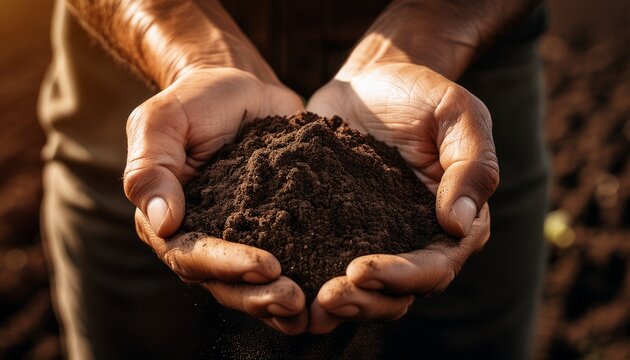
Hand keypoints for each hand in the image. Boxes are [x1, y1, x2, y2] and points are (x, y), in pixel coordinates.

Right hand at [124, 67, 307, 334]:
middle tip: (295, 299)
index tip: (267, 265)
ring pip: (254, 283)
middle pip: (224, 282)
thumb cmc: (197, 99)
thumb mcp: (163, 120)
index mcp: (169, 219)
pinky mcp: (275, 229)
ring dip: (279, 300)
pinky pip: (288, 261)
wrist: (243, 88)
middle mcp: (203, 237)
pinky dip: (306, 279)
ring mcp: (241, 237)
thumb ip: (151, 167)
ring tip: (311, 306)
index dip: (226, 266)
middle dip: (258, 294)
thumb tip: (162, 223)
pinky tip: (330, 289)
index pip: (191, 256)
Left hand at [306, 63, 498, 332]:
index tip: (360, 271)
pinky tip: (283, 284)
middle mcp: (417, 240)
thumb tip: (461, 225)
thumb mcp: (457, 113)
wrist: (370, 83)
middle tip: (326, 299)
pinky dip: (310, 280)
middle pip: (399, 293)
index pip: (436, 266)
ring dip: (340, 303)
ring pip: (365, 292)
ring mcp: (377, 239)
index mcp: (453, 222)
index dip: (402, 277)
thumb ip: (472, 164)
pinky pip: (328, 264)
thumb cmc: (420, 94)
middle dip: (365, 302)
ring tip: (306, 306)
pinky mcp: (340, 231)